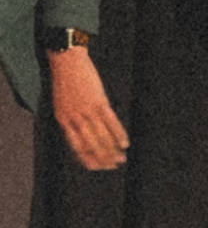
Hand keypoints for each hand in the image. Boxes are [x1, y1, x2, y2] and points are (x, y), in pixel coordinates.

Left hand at [48, 47, 128, 169]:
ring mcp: (86, 111)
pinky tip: (125, 143)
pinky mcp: (98, 101)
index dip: (88, 159)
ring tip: (122, 158)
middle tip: (114, 166)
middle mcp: (73, 119)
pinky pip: (111, 122)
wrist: (65, 60)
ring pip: (101, 137)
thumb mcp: (62, 102)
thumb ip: (71, 118)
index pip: (76, 147)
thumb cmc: (65, 80)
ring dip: (112, 150)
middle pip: (91, 145)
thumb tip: (84, 132)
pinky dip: (119, 134)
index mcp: (62, 120)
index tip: (98, 167)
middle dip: (103, 158)